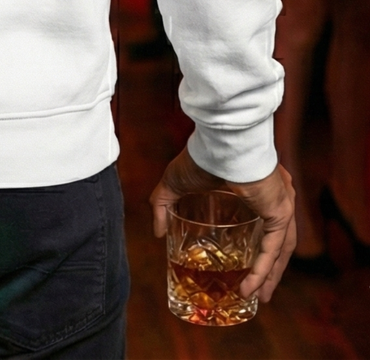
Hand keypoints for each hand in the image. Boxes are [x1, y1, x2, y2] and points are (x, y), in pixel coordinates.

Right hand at [151, 145, 295, 303]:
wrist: (218, 143)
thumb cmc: (200, 155)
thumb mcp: (176, 182)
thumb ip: (164, 205)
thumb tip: (157, 232)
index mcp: (259, 187)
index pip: (264, 223)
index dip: (257, 247)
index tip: (247, 267)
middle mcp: (277, 196)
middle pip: (278, 241)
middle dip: (270, 269)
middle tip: (259, 292)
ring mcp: (282, 203)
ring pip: (280, 249)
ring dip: (270, 276)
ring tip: (258, 297)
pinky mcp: (281, 212)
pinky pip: (273, 249)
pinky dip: (263, 270)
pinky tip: (251, 287)